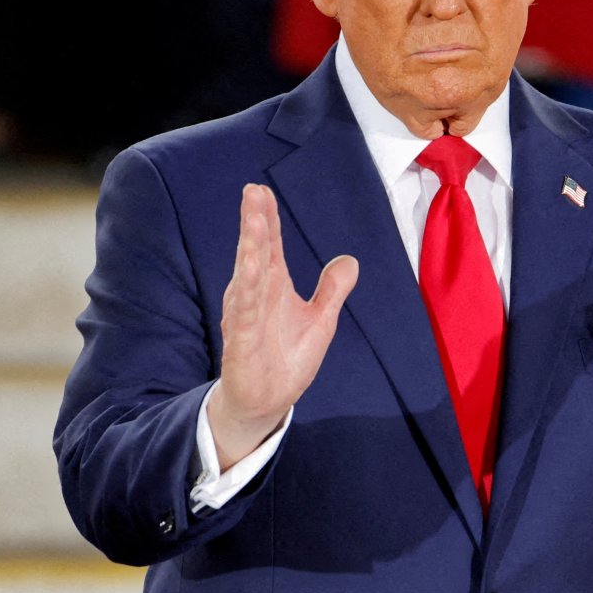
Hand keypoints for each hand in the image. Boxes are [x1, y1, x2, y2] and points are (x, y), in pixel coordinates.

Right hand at [209, 183, 357, 468]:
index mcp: (272, 287)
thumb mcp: (320, 320)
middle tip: (253, 191)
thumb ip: (332, 290)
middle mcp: (256, 296)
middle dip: (255, 223)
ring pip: (247, 277)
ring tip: (255, 221)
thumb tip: (350, 260)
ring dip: (250, 248)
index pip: (270, 246)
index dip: (268, 219)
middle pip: (256, 252)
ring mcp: (246, 318)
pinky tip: (249, 269)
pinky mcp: (241, 342)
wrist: (266, 402)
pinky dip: (246, 291)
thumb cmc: (286, 358)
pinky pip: (243, 313)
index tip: (261, 190)